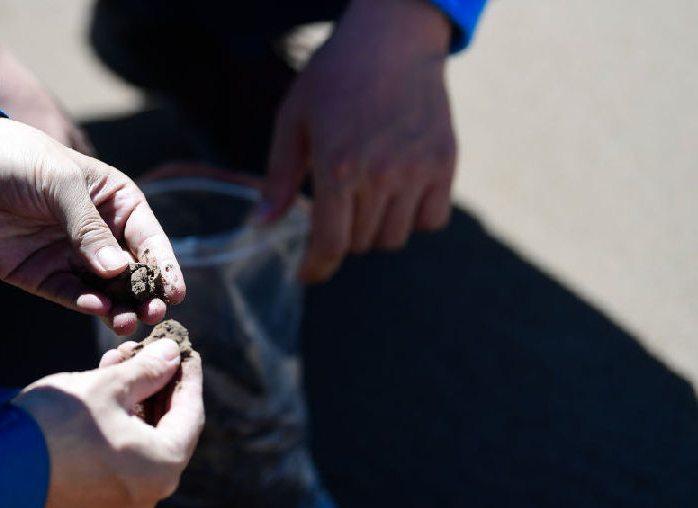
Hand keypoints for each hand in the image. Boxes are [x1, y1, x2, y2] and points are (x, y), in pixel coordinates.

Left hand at [0, 116, 185, 334]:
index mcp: (116, 204)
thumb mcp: (60, 183)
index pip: (149, 239)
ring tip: (127, 321)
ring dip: (119, 307)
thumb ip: (88, 228)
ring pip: (106, 291)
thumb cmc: (19, 159)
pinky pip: (71, 296)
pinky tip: (96, 310)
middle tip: (154, 313)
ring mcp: (73, 258)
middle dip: (145, 294)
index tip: (175, 292)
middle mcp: (101, 235)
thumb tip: (118, 270)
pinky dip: (85, 305)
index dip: (164, 266)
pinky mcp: (44, 276)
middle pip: (132, 272)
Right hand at [14, 340, 203, 507]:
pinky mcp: (92, 501)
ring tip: (118, 363)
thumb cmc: (56, 424)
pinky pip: (119, 459)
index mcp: (163, 467)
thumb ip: (147, 370)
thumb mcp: (109, 386)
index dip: (188, 377)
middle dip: (157, 387)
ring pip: (141, 443)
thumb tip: (171, 355)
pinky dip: (118, 427)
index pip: (191, 414)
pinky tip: (104, 394)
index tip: (184, 351)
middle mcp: (149, 493)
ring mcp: (119, 502)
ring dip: (135, 403)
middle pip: (167, 430)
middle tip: (147, 352)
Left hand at [260, 0, 456, 282]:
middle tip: (336, 206)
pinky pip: (432, 220)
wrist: (395, 37)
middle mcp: (380, 175)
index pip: (330, 244)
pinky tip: (400, 193)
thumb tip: (260, 225)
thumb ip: (278, 177)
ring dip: (375, 229)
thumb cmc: (336, 75)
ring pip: (394, 237)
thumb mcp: (294, 119)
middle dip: (341, 235)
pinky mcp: (445, 164)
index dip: (316, 267)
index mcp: (338, 166)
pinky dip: (414, 218)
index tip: (307, 272)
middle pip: (360, 244)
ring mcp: (417, 171)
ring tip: (366, 196)